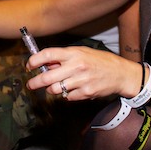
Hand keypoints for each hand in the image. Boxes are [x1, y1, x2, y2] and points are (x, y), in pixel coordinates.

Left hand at [25, 46, 141, 100]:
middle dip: (35, 82)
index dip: (34, 61)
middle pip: (47, 77)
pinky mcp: (85, 93)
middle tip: (31, 84)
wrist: (121, 73)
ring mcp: (81, 81)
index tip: (29, 66)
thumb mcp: (82, 52)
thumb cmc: (100, 61)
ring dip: (52, 89)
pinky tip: (74, 89)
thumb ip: (64, 58)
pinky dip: (67, 94)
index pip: (47, 54)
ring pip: (55, 89)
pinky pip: (67, 97)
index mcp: (74, 53)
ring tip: (57, 85)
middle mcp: (76, 66)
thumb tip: (46, 64)